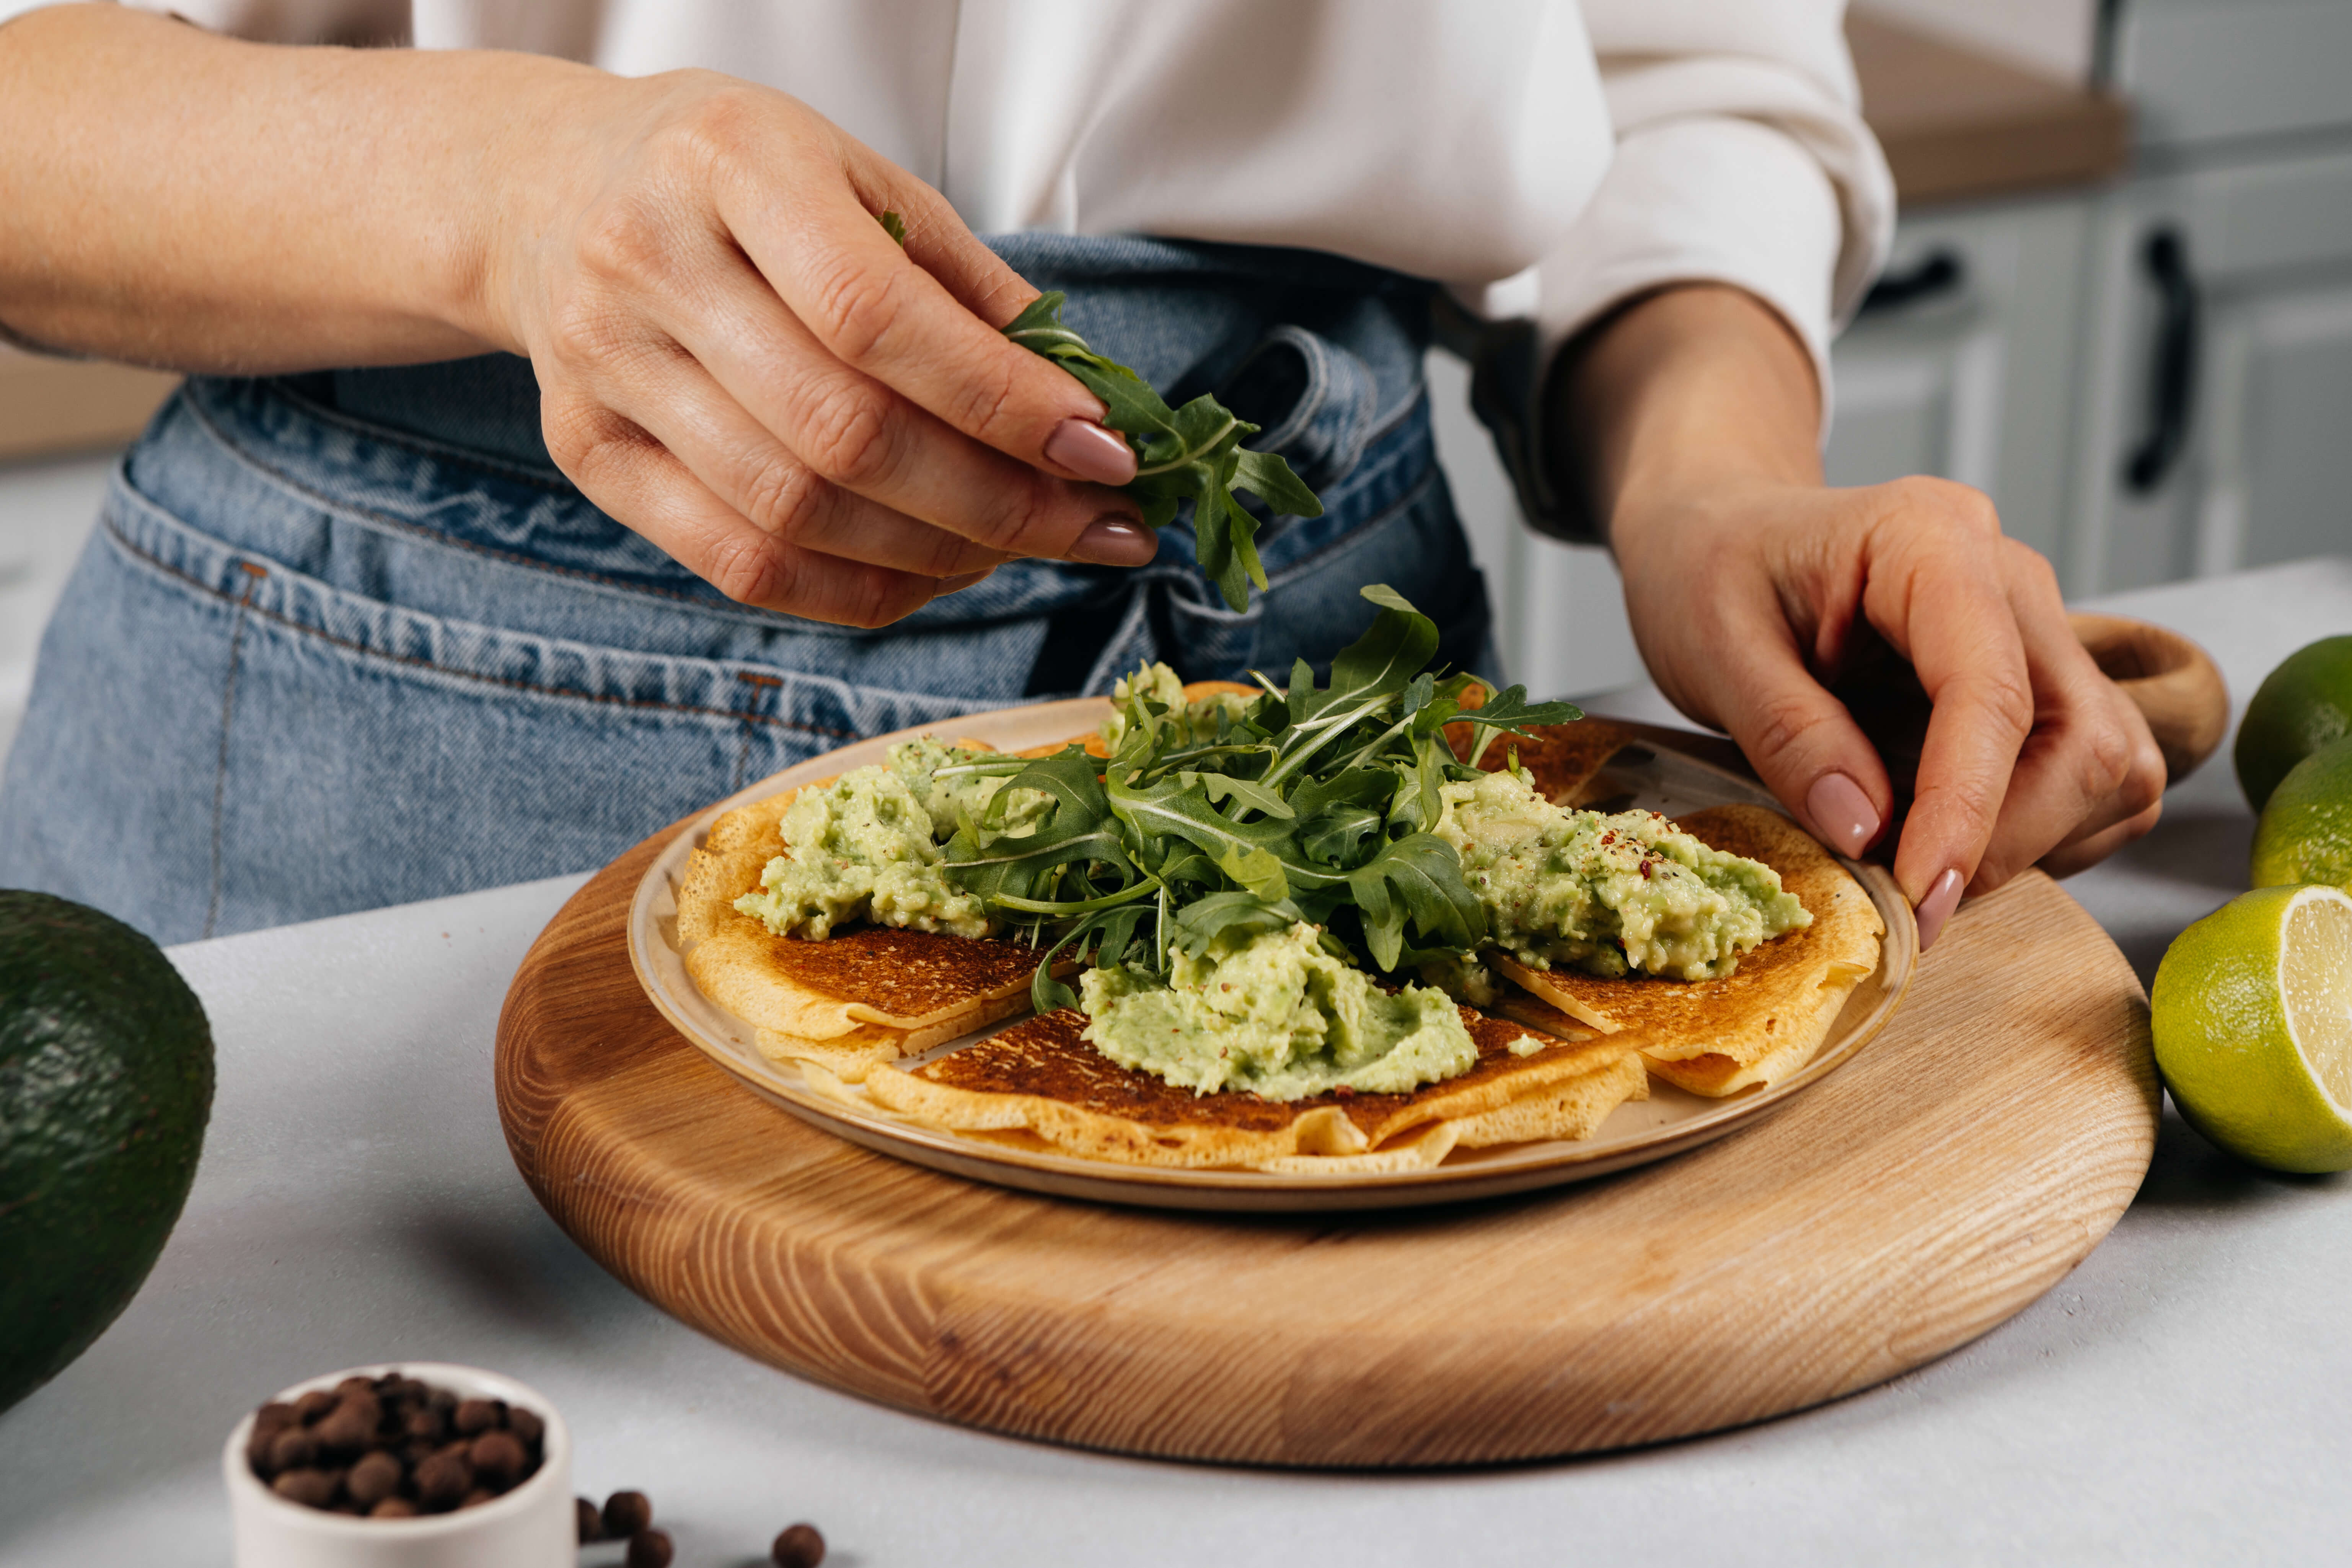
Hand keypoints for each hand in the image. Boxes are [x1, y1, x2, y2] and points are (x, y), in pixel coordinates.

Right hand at [469, 69, 1154, 625]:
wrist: (547, 189)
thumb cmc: (733, 179)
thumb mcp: (855, 175)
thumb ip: (962, 285)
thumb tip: (1078, 410)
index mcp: (730, 161)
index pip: (878, 316)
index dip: (1002, 401)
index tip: (1103, 450)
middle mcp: (650, 262)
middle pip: (842, 433)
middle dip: (996, 501)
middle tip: (1092, 525)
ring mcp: (605, 367)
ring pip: (795, 513)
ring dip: (938, 554)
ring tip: (1023, 549)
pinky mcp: (589, 454)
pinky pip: (739, 564)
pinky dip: (856, 589)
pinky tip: (933, 576)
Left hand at [1557, 284, 2163, 948]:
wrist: (1723, 534)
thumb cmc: (1713, 569)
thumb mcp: (1714, 645)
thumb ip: (1787, 733)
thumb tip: (1863, 831)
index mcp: (1929, 540)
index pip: (1990, 689)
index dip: (1967, 808)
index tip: (1921, 896)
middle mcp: (2009, 579)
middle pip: (2082, 734)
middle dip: (2008, 838)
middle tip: (1910, 900)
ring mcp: (2037, 629)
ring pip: (2109, 762)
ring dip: (2031, 841)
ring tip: (1919, 865)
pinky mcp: (2041, 681)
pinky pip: (2095, 777)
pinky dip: (2040, 832)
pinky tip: (1948, 836)